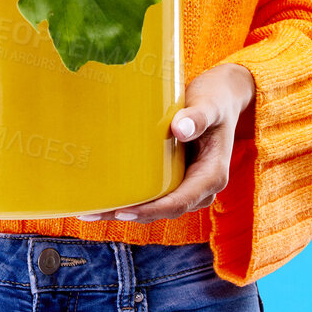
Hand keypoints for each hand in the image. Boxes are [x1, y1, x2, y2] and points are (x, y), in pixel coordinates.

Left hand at [75, 61, 255, 222]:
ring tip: (89, 209)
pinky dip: (131, 196)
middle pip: (162, 209)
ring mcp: (188, 184)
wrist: (221, 97)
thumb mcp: (211, 105)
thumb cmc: (216, 100)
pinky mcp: (175, 177)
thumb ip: (199, 116)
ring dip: (125, 209)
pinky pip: (153, 193)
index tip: (124, 211)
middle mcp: (200, 187)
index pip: (179, 202)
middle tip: (92, 212)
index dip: (151, 210)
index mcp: (212, 176)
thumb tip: (181, 128)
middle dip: (128, 213)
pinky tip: (105, 195)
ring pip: (155, 205)